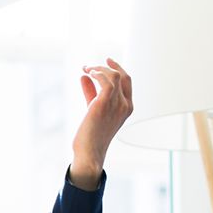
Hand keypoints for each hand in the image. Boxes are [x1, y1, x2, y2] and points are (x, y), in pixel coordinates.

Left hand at [70, 58, 132, 189]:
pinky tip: (88, 73)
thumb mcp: (94, 109)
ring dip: (99, 69)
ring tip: (86, 69)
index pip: (127, 82)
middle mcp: (125, 105)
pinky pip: (105, 81)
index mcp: (127, 108)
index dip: (119, 68)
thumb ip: (91, 92)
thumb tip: (84, 76)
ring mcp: (116, 105)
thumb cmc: (91, 134)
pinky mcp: (103, 104)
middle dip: (107, 66)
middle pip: (121, 76)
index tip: (107, 61)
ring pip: (113, 76)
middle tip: (91, 65)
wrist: (89, 152)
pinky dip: (97, 73)